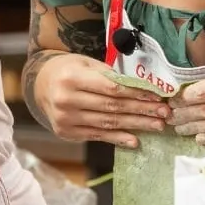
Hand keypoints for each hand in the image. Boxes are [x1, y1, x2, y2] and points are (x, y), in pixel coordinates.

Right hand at [37, 53, 170, 146]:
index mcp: (72, 78)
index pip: (111, 88)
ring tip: (156, 126)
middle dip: (141, 111)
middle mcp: (66, 99)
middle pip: (112, 107)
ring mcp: (65, 119)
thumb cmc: (69, 70)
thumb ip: (110, 75)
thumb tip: (143, 88)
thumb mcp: (86, 64)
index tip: (157, 97)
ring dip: (135, 126)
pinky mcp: (66, 132)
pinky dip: (118, 138)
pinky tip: (135, 140)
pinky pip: (97, 135)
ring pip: (108, 123)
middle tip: (164, 114)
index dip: (136, 94)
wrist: (40, 84)